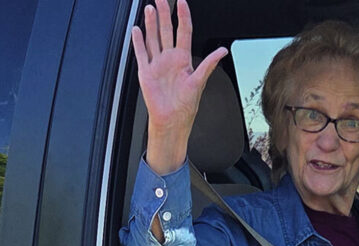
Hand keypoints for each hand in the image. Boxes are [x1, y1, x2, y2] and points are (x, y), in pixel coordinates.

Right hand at [131, 0, 227, 174]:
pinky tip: (137, 30)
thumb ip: (208, 64)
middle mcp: (170, 59)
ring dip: (151, 23)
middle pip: (166, 30)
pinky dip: (138, 41)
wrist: (171, 121)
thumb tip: (222, 51)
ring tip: (149, 8)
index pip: (183, 31)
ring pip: (153, 38)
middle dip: (164, 13)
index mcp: (183, 59)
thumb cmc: (186, 106)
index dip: (182, 16)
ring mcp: (157, 64)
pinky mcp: (146, 72)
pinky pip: (141, 53)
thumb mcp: (199, 82)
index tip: (181, 2)